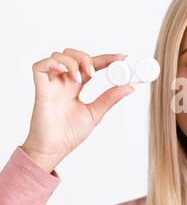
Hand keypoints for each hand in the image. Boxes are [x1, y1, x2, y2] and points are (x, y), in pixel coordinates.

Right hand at [21, 48, 134, 172]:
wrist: (54, 149)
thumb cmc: (69, 134)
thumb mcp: (95, 113)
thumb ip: (110, 98)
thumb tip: (129, 87)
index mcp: (76, 87)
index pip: (91, 66)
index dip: (106, 59)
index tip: (122, 57)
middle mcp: (63, 82)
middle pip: (74, 55)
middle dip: (87, 58)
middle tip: (95, 72)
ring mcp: (51, 84)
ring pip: (59, 56)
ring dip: (73, 62)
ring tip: (79, 80)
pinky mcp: (40, 88)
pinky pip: (40, 66)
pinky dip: (53, 63)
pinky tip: (65, 72)